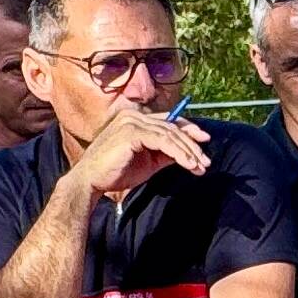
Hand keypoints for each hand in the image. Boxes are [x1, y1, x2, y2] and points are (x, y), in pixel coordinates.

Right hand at [73, 102, 212, 198]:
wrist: (91, 181)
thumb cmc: (115, 173)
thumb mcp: (147, 162)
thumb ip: (165, 154)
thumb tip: (188, 153)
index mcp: (134, 119)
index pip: (167, 120)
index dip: (188, 129)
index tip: (204, 141)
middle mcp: (133, 116)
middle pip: (171, 126)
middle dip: (192, 144)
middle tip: (206, 160)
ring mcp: (131, 122)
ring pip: (169, 134)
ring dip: (188, 151)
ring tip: (200, 166)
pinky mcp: (131, 132)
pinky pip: (163, 141)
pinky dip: (178, 153)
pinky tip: (188, 164)